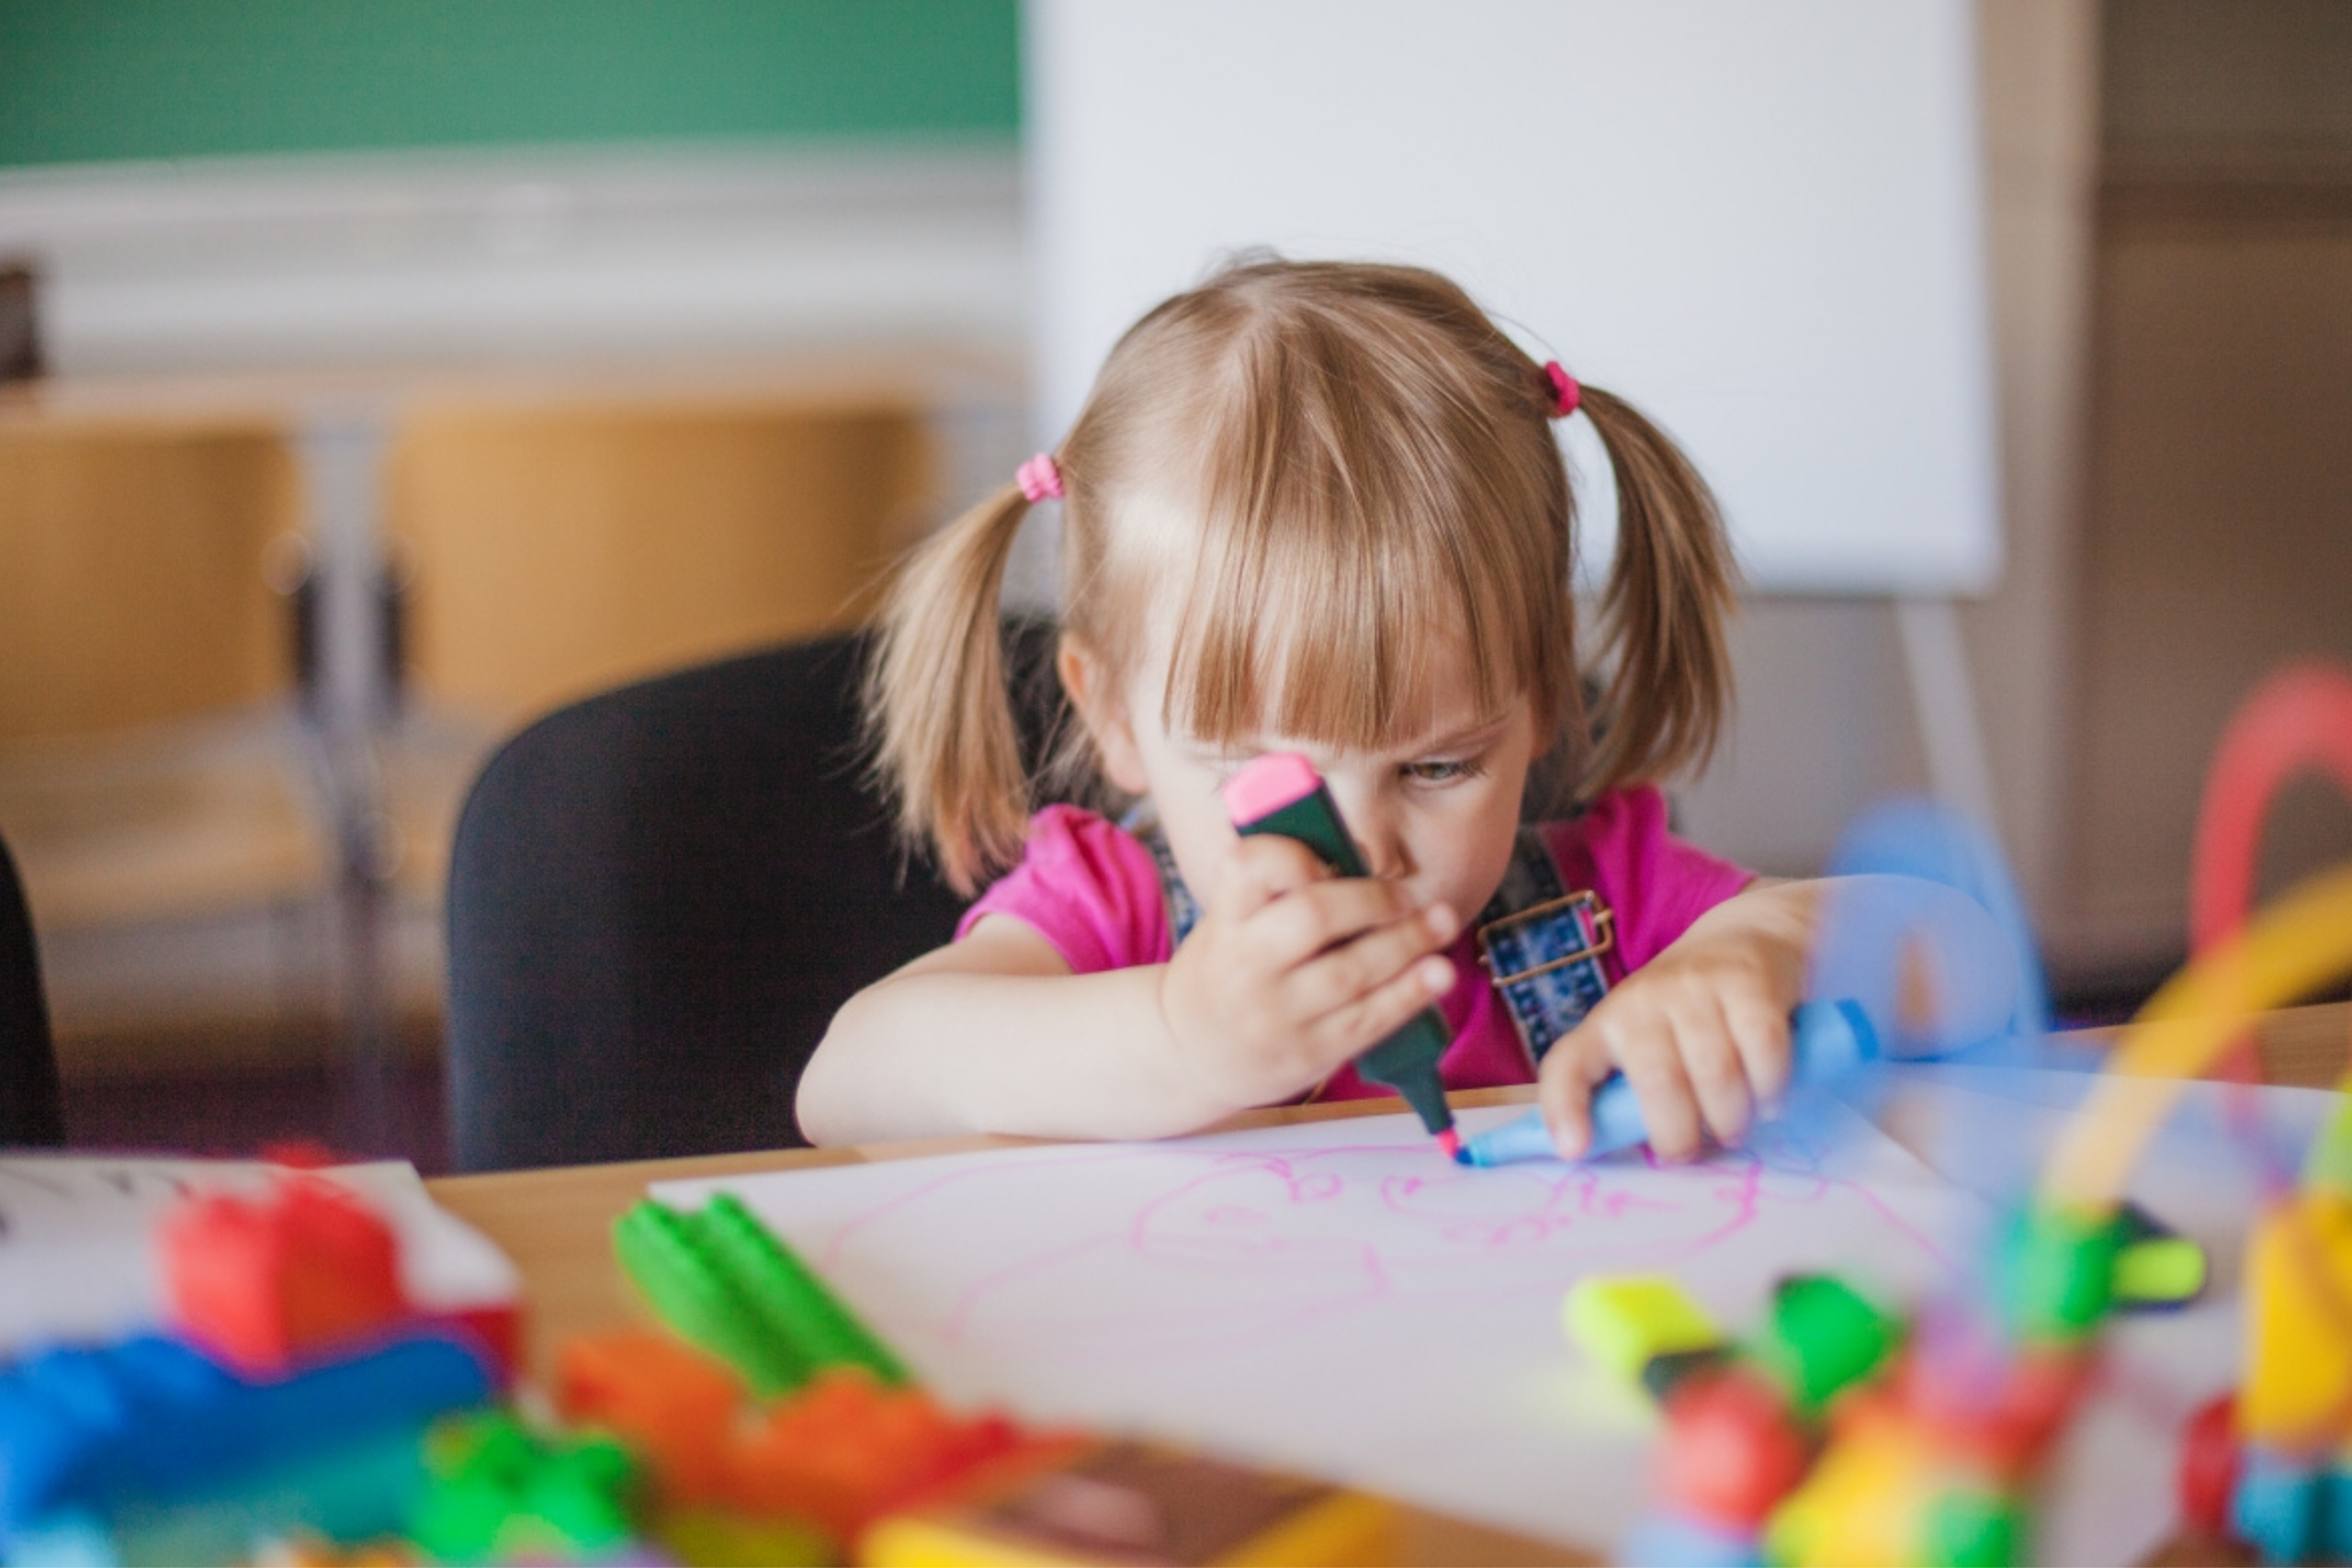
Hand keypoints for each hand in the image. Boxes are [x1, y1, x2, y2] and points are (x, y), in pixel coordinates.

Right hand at [1157, 834, 1459, 1112]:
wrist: (1188, 1055)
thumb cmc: (1227, 971)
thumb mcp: (1229, 924)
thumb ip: (1278, 894)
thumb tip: (1361, 861)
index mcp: (1224, 921)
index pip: (1249, 868)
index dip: (1292, 855)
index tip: (1324, 860)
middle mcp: (1245, 967)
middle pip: (1313, 916)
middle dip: (1372, 899)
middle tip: (1406, 895)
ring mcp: (1276, 1015)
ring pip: (1351, 971)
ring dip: (1407, 942)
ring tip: (1442, 922)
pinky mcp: (1307, 1053)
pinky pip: (1367, 1019)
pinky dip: (1410, 993)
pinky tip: (1438, 973)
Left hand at [1535, 881, 1814, 1161]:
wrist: (1746, 934)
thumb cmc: (1689, 1010)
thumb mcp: (1649, 1041)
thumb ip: (1637, 1090)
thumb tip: (1628, 1153)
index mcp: (1607, 1023)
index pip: (1569, 1064)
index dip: (1565, 1108)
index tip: (1576, 1150)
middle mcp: (1643, 999)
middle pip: (1658, 1082)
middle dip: (1679, 1136)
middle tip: (1694, 1150)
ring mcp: (1695, 985)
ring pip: (1715, 1073)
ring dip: (1731, 1119)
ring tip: (1735, 1130)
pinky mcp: (1749, 981)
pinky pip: (1763, 1050)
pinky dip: (1771, 1088)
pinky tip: (1769, 1101)